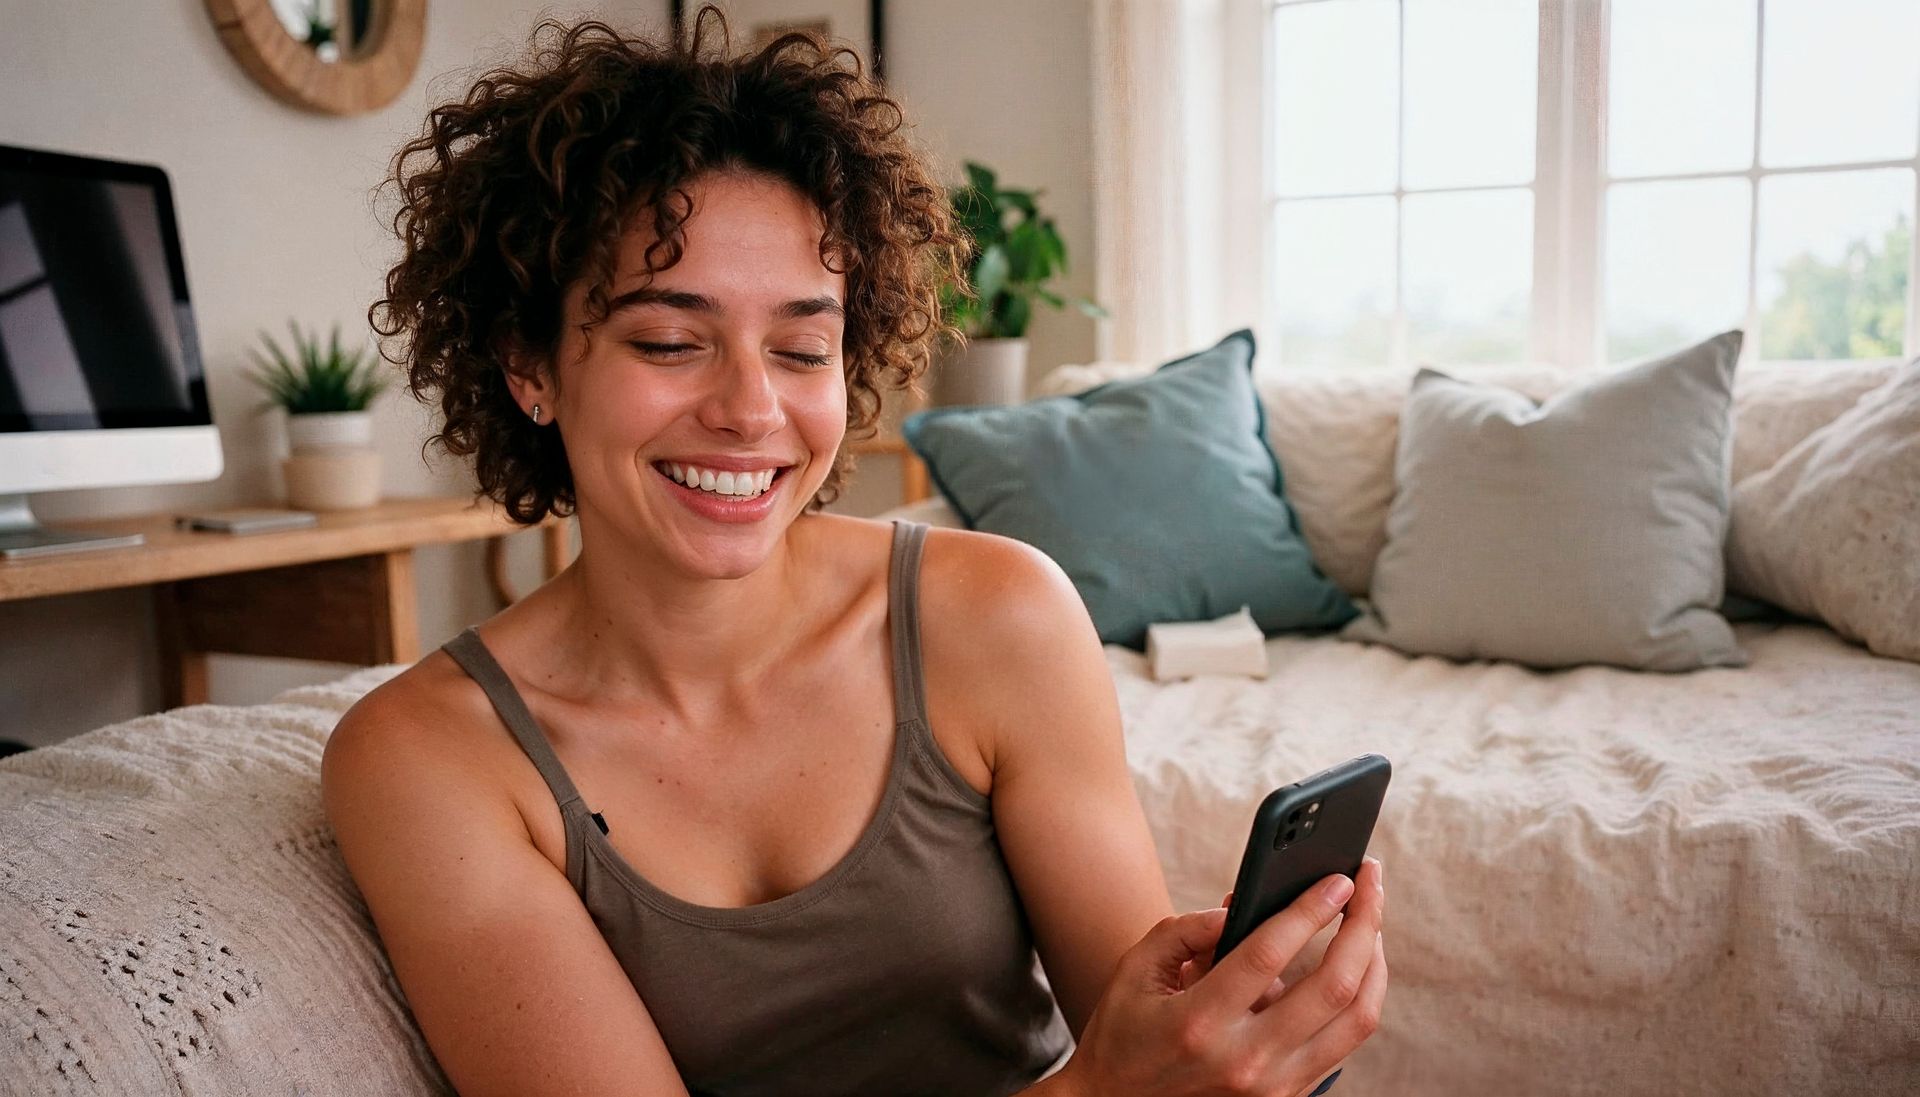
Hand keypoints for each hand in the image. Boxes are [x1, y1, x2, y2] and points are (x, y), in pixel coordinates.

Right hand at [1058, 857, 1385, 1096]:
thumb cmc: (1124, 1033)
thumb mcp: (1136, 969)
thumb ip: (1185, 930)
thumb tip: (1240, 907)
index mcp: (1200, 1022)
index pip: (1270, 954)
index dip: (1309, 910)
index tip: (1339, 878)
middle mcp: (1245, 1060)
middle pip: (1334, 988)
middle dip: (1363, 925)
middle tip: (1370, 884)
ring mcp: (1274, 1086)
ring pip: (1355, 1021)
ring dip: (1374, 964)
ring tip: (1370, 923)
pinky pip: (1345, 1044)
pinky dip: (1360, 999)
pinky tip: (1355, 967)